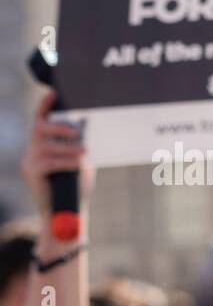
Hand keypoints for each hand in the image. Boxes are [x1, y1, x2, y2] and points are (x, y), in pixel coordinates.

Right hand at [20, 90, 93, 220]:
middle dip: (59, 127)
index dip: (45, 105)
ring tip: (83, 153)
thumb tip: (90, 128)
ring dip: (67, 148)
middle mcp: (33, 149)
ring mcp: (30, 161)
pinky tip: (77, 164)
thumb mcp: (80, 161)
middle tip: (78, 132)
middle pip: (40, 128)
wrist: (65, 212)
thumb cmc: (75, 185)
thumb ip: (80, 145)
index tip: (53, 92)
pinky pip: (48, 162)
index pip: (40, 119)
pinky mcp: (31, 173)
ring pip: (46, 146)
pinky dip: (65, 161)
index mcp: (44, 144)